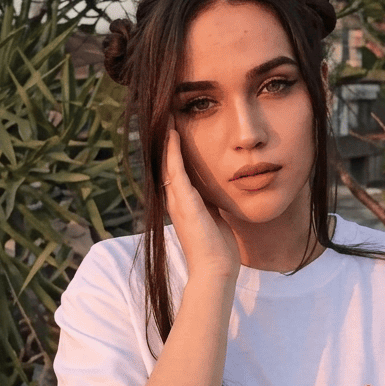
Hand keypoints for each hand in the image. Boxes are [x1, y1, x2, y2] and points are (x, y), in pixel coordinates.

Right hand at [162, 120, 240, 282]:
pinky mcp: (184, 204)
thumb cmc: (219, 250)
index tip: (175, 128)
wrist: (216, 270)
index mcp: (184, 204)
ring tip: (165, 116)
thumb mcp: (216, 218)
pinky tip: (172, 133)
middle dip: (164, 140)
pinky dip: (173, 151)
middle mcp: (175, 201)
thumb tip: (219, 192)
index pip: (175, 170)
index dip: (173, 150)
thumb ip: (213, 204)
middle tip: (164, 115)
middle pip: (165, 163)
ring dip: (166, 139)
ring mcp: (178, 202)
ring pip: (167, 163)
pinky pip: (175, 171)